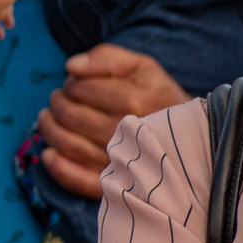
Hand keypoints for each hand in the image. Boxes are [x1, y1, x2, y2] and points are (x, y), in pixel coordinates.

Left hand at [34, 45, 187, 197]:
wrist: (195, 141)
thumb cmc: (164, 100)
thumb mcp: (144, 68)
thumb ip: (107, 58)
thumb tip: (70, 66)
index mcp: (135, 100)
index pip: (80, 89)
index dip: (70, 84)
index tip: (74, 85)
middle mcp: (126, 132)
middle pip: (70, 115)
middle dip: (57, 103)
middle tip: (58, 100)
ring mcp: (119, 161)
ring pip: (67, 145)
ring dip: (49, 129)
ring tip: (47, 118)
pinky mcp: (115, 184)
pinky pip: (76, 179)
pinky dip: (56, 167)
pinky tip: (48, 154)